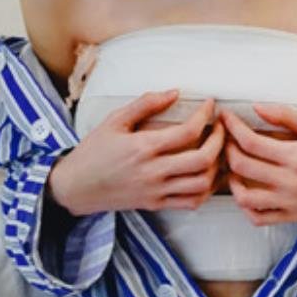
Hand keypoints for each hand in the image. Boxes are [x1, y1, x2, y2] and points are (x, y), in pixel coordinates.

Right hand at [47, 91, 224, 215]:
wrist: (75, 188)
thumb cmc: (94, 151)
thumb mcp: (114, 121)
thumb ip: (145, 104)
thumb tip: (175, 92)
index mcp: (143, 146)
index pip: (187, 131)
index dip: (205, 115)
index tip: (211, 105)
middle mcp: (154, 171)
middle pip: (203, 159)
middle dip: (220, 140)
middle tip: (221, 127)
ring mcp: (157, 191)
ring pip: (202, 184)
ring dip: (217, 166)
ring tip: (218, 151)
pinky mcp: (157, 204)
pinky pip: (191, 202)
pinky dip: (206, 190)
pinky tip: (207, 175)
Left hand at [219, 103, 296, 225]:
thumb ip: (287, 115)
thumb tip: (256, 107)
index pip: (251, 142)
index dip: (233, 128)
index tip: (226, 118)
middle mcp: (290, 182)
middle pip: (242, 166)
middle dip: (227, 148)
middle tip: (227, 138)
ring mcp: (290, 202)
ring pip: (244, 197)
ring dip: (231, 179)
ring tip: (233, 165)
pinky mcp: (292, 216)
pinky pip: (259, 218)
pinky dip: (245, 206)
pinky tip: (245, 190)